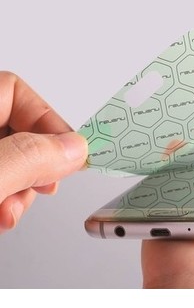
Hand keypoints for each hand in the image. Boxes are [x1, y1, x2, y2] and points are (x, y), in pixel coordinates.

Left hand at [0, 72, 87, 233]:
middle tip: (41, 186)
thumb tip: (72, 148)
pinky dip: (5, 201)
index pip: (14, 90)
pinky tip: (0, 217)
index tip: (68, 153)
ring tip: (8, 211)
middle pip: (17, 129)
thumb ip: (27, 159)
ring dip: (20, 190)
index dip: (46, 119)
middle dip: (35, 165)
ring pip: (10, 161)